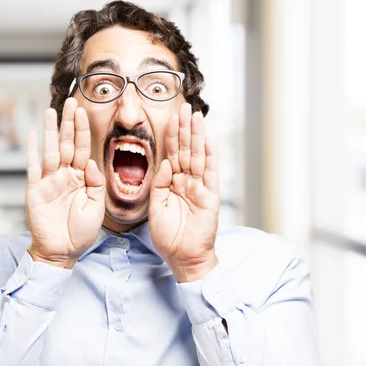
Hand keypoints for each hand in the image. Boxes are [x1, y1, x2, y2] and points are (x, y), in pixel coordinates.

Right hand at [25, 98, 105, 268]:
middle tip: (70, 102)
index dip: (83, 130)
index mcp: (82, 179)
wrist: (62, 252)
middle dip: (68, 123)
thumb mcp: (96, 208)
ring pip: (50, 150)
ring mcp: (49, 181)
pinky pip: (33, 167)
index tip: (83, 111)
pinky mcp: (35, 190)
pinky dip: (31, 152)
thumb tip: (92, 163)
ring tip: (50, 111)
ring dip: (49, 131)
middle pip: (67, 144)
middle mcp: (65, 176)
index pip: (84, 149)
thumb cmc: (81, 233)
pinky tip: (30, 135)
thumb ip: (96, 184)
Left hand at [149, 104, 219, 281]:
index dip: (172, 136)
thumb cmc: (168, 236)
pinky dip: (210, 156)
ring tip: (196, 116)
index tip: (171, 117)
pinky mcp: (210, 197)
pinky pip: (210, 173)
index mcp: (173, 183)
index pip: (173, 154)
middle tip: (185, 107)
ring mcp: (200, 188)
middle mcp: (188, 182)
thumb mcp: (155, 206)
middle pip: (187, 150)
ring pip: (198, 156)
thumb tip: (165, 163)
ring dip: (198, 136)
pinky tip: (208, 140)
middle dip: (186, 128)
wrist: (182, 257)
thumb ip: (159, 183)